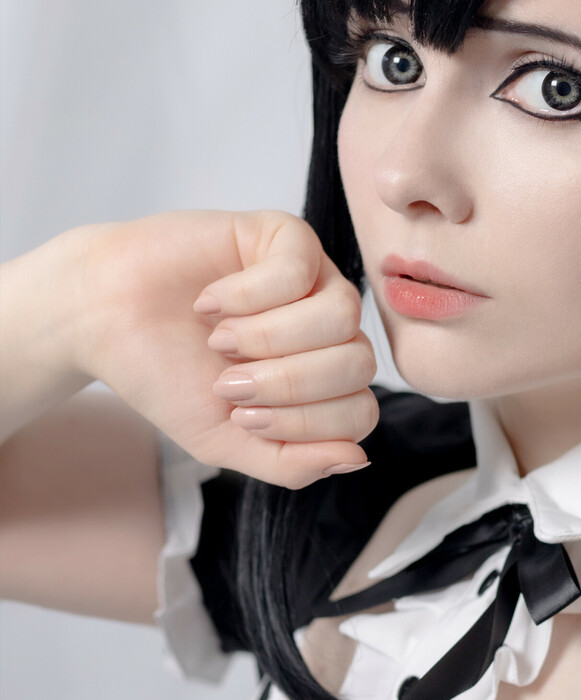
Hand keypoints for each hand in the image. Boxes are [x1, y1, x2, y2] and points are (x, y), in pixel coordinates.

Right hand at [72, 211, 375, 486]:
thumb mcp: (225, 442)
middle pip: (356, 365)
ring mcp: (314, 281)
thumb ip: (290, 463)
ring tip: (219, 340)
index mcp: (324, 383)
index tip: (240, 416)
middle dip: (287, 384)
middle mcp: (329, 332)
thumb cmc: (167, 377)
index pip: (359, 413)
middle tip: (226, 380)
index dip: (303, 424)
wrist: (103, 321)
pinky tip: (210, 302)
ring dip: (270, 338)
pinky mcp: (286, 237)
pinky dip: (247, 295)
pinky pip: (299, 269)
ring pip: (340, 317)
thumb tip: (357, 460)